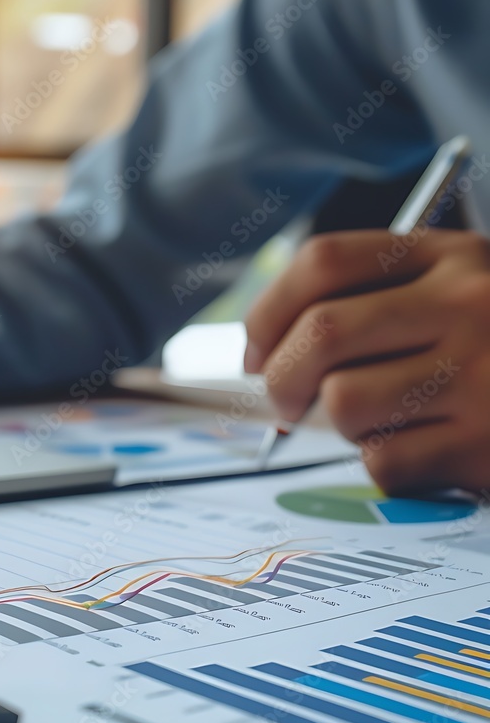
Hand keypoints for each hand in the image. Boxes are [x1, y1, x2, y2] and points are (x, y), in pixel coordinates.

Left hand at [244, 230, 489, 494]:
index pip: (323, 262)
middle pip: (320, 334)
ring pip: (344, 403)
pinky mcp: (488, 442)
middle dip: (279, 381)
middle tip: (285, 405)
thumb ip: (375, 307)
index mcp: (450, 257)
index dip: (268, 312)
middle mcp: (468, 304)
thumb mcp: (460, 295)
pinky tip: (428, 451)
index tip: (257, 353)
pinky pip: (384, 461)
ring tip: (384, 422)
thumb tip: (268, 360)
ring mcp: (484, 373)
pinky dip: (386, 465)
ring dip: (343, 426)